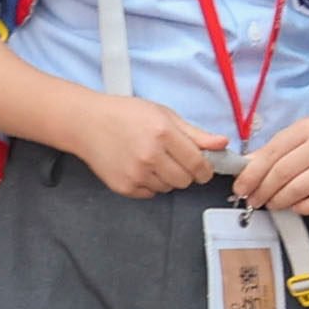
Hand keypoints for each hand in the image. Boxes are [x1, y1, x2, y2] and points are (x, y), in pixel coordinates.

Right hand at [76, 97, 223, 198]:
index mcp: (163, 134)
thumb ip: (195, 133)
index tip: (203, 167)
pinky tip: (139, 167)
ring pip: (168, 188)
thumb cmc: (125, 114)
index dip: (205, 168)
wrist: (86, 123)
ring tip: (152, 160)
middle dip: (186, 173)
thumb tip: (223, 144)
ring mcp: (136, 173)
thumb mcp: (163, 114)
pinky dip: (150, 184)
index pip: (199, 164)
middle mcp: (150, 155)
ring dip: (167, 178)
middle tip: (174, 160)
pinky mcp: (124, 186)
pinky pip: (150, 194)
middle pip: (185, 180)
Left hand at [239, 114, 308, 217]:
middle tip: (253, 200)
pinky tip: (295, 205)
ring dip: (279, 200)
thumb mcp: (302, 135)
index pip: (272, 152)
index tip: (241, 187)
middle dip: (262, 190)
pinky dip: (301, 207)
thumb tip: (245, 167)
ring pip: (298, 189)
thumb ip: (275, 149)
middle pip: (282, 172)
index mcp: (307, 127)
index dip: (252, 173)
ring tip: (272, 203)